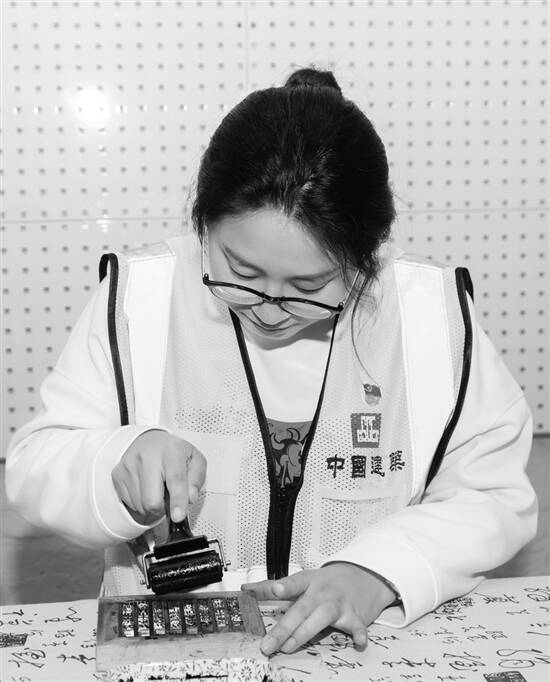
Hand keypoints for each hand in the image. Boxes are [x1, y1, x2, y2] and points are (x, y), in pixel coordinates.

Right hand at [112, 430, 205, 524]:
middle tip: (168, 496)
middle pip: (152, 500)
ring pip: (141, 506)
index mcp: (171, 451)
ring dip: (152, 505)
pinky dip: (141, 502)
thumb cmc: (173, 453)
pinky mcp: (118, 475)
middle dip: (163, 508)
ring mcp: (129, 466)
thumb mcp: (195, 460)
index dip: (177, 500)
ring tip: (157, 487)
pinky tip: (146, 487)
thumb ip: (197, 479)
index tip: (178, 516)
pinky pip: (131, 504)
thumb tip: (190, 498)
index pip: (175, 479)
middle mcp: (147, 456)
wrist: (149, 441)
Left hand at [242, 563, 396, 654]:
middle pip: (302, 608)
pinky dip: (359, 633)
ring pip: (322, 617)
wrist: (361, 576)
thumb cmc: (326, 582)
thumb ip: (273, 586)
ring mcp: (339, 603)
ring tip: (289, 646)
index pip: (294, 583)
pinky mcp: (354, 615)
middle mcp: (322, 591)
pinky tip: (358, 641)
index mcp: (309, 581)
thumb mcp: (302, 579)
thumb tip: (246, 588)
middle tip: (268, 644)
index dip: (284, 586)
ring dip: (305, 633)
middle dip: (284, 628)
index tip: (276, 591)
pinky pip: (357, 625)